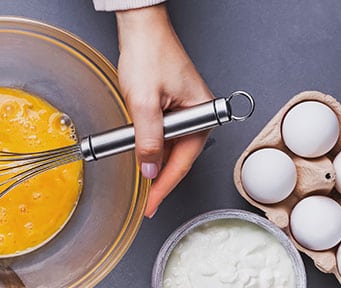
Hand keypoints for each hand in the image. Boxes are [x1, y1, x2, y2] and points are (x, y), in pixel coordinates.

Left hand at [115, 5, 212, 217]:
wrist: (142, 29)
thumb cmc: (149, 55)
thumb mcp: (144, 103)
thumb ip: (147, 140)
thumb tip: (150, 171)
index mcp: (200, 114)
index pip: (182, 162)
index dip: (164, 187)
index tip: (150, 205)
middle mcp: (197, 115)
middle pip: (178, 159)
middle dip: (159, 181)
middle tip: (144, 202)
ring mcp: (185, 112)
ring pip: (169, 149)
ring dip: (153, 164)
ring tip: (140, 183)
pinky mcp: (172, 108)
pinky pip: (163, 136)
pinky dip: (150, 148)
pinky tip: (140, 157)